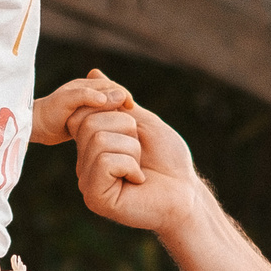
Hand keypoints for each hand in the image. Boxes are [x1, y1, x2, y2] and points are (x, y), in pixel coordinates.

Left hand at [32, 67, 123, 145]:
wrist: (35, 127)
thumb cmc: (48, 113)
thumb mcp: (65, 102)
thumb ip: (86, 97)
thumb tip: (111, 97)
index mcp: (86, 86)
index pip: (112, 87)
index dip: (123, 96)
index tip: (130, 108)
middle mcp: (88, 94)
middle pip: (114, 96)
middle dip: (124, 105)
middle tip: (134, 120)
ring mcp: (87, 107)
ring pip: (110, 108)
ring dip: (118, 115)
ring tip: (127, 127)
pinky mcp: (86, 119)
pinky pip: (103, 118)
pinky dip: (111, 123)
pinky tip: (114, 133)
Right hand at [76, 88, 205, 235]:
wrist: (187, 192)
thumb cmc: (169, 160)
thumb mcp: (143, 123)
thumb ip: (117, 102)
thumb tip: (93, 73)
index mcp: (92, 146)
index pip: (83, 112)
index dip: (112, 110)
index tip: (135, 128)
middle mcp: (85, 163)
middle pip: (90, 123)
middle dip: (127, 130)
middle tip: (141, 153)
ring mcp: (88, 181)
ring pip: (98, 140)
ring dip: (132, 149)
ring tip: (140, 168)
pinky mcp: (96, 197)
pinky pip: (103, 161)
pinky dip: (129, 165)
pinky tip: (138, 181)